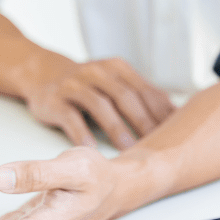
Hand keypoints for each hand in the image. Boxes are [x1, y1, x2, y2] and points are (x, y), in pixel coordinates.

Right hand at [24, 57, 174, 148]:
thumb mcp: (115, 82)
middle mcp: (97, 72)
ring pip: (99, 106)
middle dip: (143, 122)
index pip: (145, 91)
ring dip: (117, 129)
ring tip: (129, 149)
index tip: (175, 133)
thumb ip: (142, 95)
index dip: (160, 112)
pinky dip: (82, 134)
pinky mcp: (54, 100)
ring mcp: (74, 84)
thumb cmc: (90, 85)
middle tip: (157, 144)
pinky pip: (70, 118)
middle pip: (125, 97)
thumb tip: (177, 115)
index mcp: (118, 68)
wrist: (42, 73)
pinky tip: (92, 151)